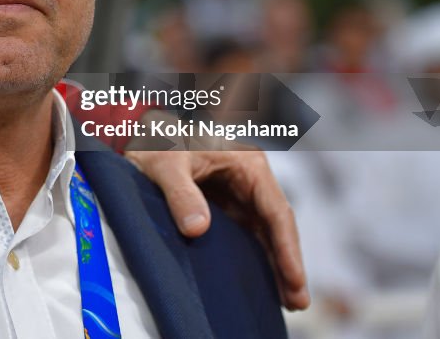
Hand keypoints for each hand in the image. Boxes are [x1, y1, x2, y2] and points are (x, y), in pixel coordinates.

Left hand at [126, 148, 308, 310]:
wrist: (141, 136)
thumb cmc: (157, 142)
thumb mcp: (164, 163)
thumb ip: (180, 193)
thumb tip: (197, 229)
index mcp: (248, 163)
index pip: (276, 210)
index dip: (287, 247)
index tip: (294, 278)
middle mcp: (250, 180)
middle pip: (277, 226)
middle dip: (288, 264)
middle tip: (297, 302)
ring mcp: (240, 194)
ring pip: (264, 235)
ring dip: (275, 266)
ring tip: (287, 302)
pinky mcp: (225, 208)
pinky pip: (246, 236)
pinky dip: (255, 259)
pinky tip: (260, 284)